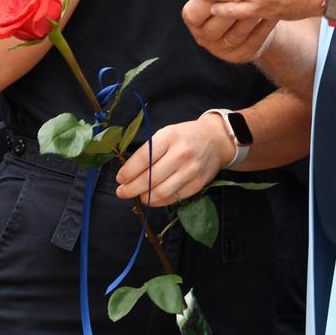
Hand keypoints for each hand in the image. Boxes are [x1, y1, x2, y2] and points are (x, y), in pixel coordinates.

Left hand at [115, 114, 234, 206]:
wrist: (216, 140)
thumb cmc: (185, 136)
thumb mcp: (166, 133)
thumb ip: (149, 151)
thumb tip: (128, 173)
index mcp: (169, 137)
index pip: (143, 159)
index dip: (128, 172)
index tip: (120, 179)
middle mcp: (181, 154)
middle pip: (149, 179)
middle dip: (131, 189)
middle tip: (122, 192)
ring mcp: (190, 171)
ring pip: (160, 192)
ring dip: (144, 197)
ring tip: (137, 195)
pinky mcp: (197, 185)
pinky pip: (173, 198)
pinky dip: (159, 201)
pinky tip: (152, 197)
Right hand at [183, 0, 276, 63]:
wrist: (245, 24)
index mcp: (192, 16)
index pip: (200, 5)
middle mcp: (203, 36)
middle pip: (219, 18)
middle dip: (235, 2)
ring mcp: (221, 49)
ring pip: (238, 31)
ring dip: (252, 14)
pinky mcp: (240, 56)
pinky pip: (254, 41)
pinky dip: (265, 27)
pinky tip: (273, 14)